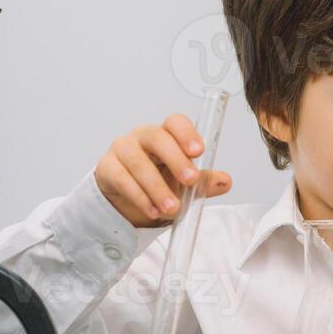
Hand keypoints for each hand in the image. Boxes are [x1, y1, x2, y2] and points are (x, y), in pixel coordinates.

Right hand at [95, 114, 231, 227]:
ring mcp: (122, 149)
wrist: (125, 200)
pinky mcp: (107, 168)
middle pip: (157, 137)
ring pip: (138, 162)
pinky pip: (122, 179)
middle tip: (190, 180)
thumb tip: (225, 181)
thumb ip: (203, 181)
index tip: (198, 152)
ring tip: (172, 208)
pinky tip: (152, 210)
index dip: (187, 134)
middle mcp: (142, 136)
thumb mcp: (183, 184)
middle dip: (175, 159)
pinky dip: (139, 197)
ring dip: (157, 187)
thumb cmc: (156, 181)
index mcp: (165, 134)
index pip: (175, 123)